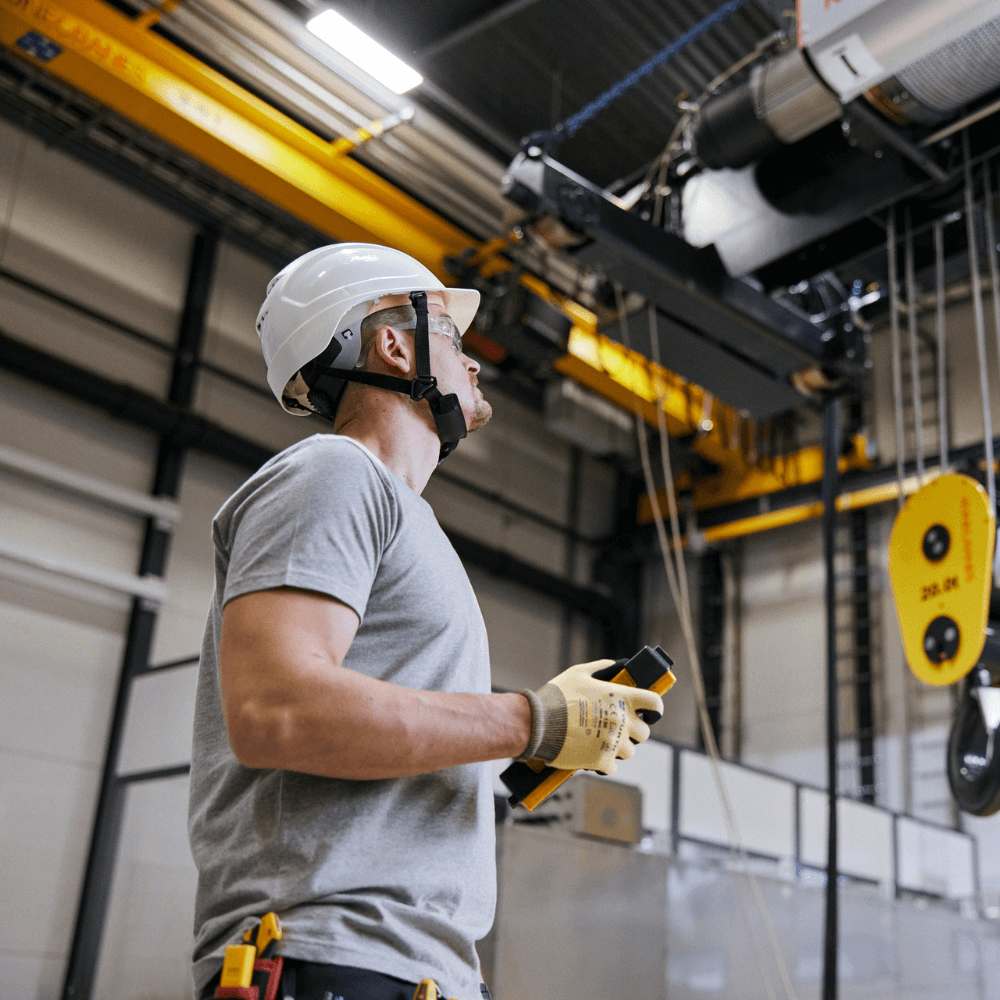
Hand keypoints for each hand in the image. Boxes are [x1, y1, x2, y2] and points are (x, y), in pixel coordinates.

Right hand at [519, 659, 662, 774]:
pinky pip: (612, 767)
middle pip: (644, 733)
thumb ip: (601, 668)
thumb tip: (615, 665)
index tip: (649, 713)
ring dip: (618, 748)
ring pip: (629, 752)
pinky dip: (603, 763)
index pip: (654, 704)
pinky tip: (591, 755)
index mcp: (620, 697)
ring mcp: (614, 742)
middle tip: (616, 729)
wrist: (536, 723)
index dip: (654, 709)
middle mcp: (622, 720)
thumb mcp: (578, 673)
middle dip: (632, 732)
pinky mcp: (601, 761)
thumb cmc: (556, 696)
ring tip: (600, 742)